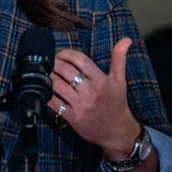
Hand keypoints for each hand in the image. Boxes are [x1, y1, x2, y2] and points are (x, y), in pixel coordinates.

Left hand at [46, 37, 138, 153]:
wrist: (117, 132)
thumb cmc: (117, 104)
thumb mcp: (120, 80)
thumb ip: (119, 58)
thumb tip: (126, 39)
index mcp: (101, 80)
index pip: (79, 60)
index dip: (66, 53)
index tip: (60, 53)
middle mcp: (90, 92)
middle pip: (65, 71)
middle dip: (54, 63)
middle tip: (50, 61)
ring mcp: (80, 105)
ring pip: (57, 85)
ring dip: (48, 77)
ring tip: (45, 73)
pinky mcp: (72, 118)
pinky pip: (54, 103)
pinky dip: (46, 94)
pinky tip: (45, 89)